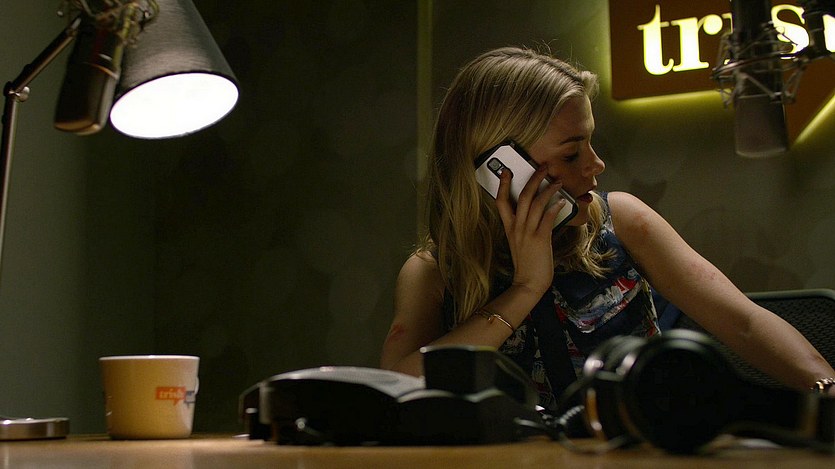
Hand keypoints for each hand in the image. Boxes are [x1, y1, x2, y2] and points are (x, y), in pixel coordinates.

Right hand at [494, 167, 564, 295]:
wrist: (528, 283)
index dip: (502, 185)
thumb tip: (540, 214)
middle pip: (522, 196)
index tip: (506, 171)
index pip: (501, 202)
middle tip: (542, 166)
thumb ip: (526, 228)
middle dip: (533, 178)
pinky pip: (547, 217)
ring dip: (548, 189)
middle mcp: (516, 227)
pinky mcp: (540, 239)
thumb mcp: (521, 243)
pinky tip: (562, 201)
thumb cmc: (527, 265)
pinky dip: (555, 207)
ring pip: (536, 203)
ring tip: (558, 181)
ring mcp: (527, 232)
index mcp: (509, 228)